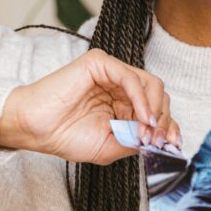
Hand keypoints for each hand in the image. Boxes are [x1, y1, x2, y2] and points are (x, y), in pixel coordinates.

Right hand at [0, 48, 181, 164]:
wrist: (36, 130)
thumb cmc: (66, 136)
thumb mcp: (112, 146)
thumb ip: (138, 140)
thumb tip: (164, 140)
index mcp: (124, 104)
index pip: (157, 109)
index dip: (169, 126)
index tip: (173, 145)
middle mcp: (121, 86)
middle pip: (159, 95)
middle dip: (163, 120)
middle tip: (157, 140)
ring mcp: (112, 73)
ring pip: (150, 84)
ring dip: (154, 110)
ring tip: (148, 130)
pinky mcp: (100, 64)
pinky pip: (131, 77)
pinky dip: (141, 98)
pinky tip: (141, 117)